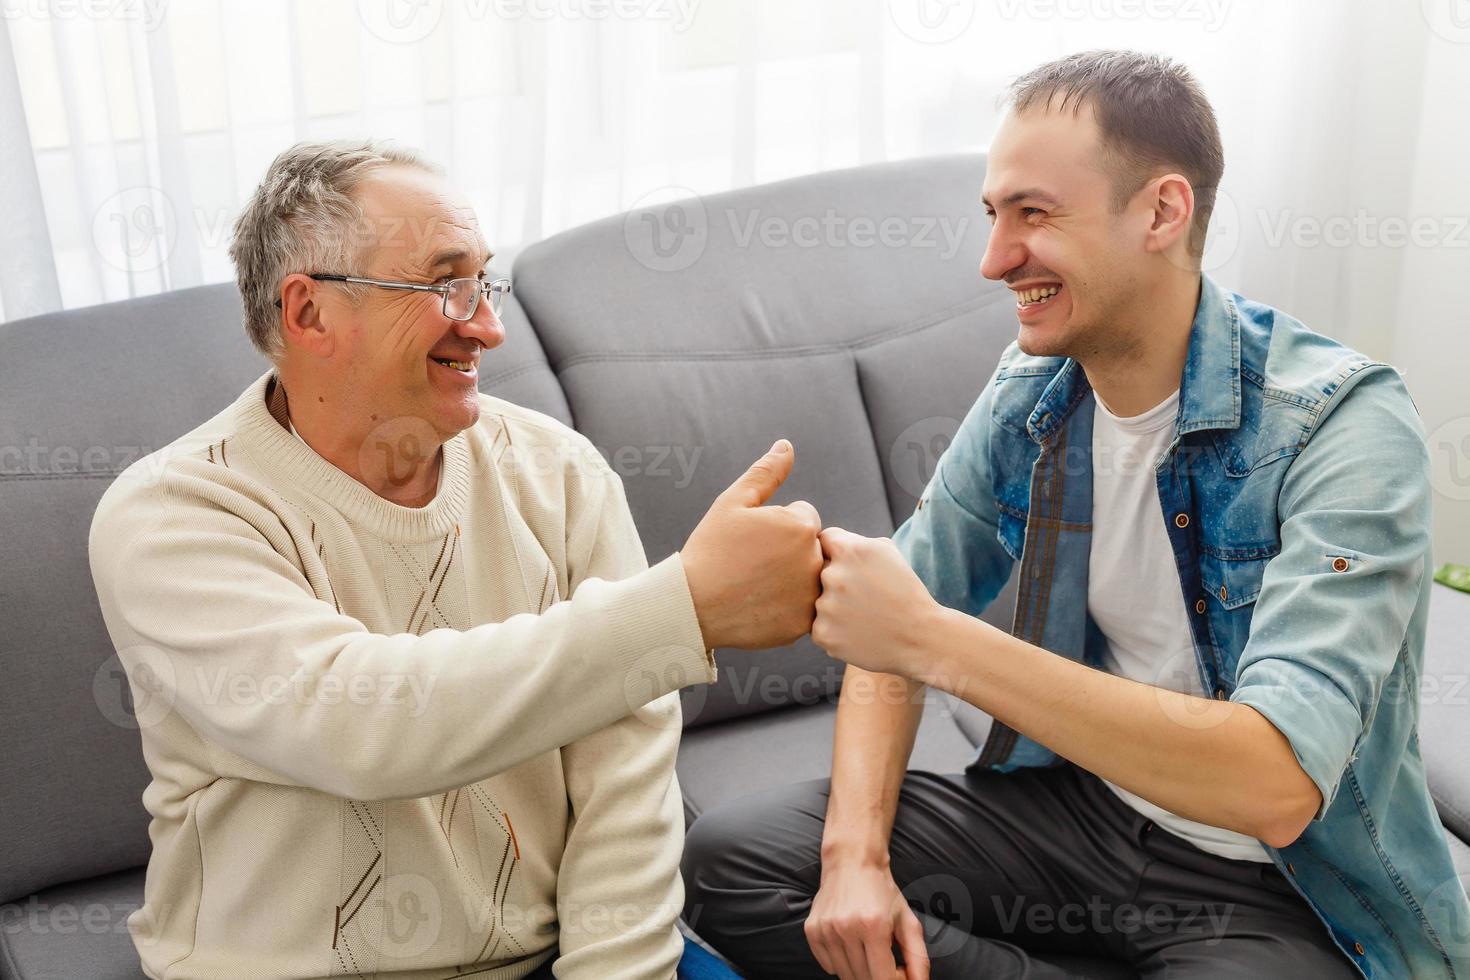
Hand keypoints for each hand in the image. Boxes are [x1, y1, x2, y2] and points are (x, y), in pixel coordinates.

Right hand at [681, 440, 822, 649]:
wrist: (691, 604)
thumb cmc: (710, 549)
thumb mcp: (732, 503)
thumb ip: (766, 472)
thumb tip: (787, 446)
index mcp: (802, 525)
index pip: (803, 517)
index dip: (775, 526)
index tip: (751, 540)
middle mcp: (814, 560)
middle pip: (808, 548)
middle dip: (786, 551)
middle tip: (751, 564)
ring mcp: (810, 595)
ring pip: (807, 578)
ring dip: (789, 579)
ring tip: (754, 584)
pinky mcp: (801, 624)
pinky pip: (800, 608)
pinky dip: (784, 607)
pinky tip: (757, 605)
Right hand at [805, 860, 929, 979]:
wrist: (851, 861)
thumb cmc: (882, 891)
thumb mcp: (907, 920)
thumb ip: (918, 957)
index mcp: (874, 926)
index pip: (883, 979)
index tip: (898, 971)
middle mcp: (847, 928)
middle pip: (864, 979)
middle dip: (878, 975)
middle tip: (884, 959)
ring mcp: (826, 930)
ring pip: (845, 975)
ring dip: (860, 971)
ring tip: (867, 951)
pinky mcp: (812, 931)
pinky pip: (828, 966)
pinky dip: (841, 963)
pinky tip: (850, 944)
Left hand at [811, 528, 939, 677]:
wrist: (920, 638)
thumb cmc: (905, 592)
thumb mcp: (887, 553)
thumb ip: (853, 541)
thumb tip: (826, 541)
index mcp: (849, 550)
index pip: (825, 541)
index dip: (837, 553)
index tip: (852, 568)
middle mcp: (832, 575)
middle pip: (818, 572)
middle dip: (836, 581)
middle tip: (862, 597)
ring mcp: (825, 606)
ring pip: (818, 600)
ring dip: (833, 607)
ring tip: (862, 616)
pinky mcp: (822, 633)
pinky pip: (818, 625)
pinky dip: (833, 629)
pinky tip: (857, 632)